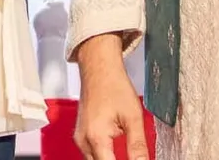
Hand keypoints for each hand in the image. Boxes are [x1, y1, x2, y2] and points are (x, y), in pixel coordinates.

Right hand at [74, 34, 148, 159]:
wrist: (98, 68)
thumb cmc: (114, 86)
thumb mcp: (133, 117)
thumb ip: (138, 147)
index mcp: (96, 137)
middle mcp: (84, 141)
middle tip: (134, 156)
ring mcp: (80, 138)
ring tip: (126, 154)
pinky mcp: (81, 135)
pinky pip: (91, 155)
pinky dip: (105, 157)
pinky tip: (117, 153)